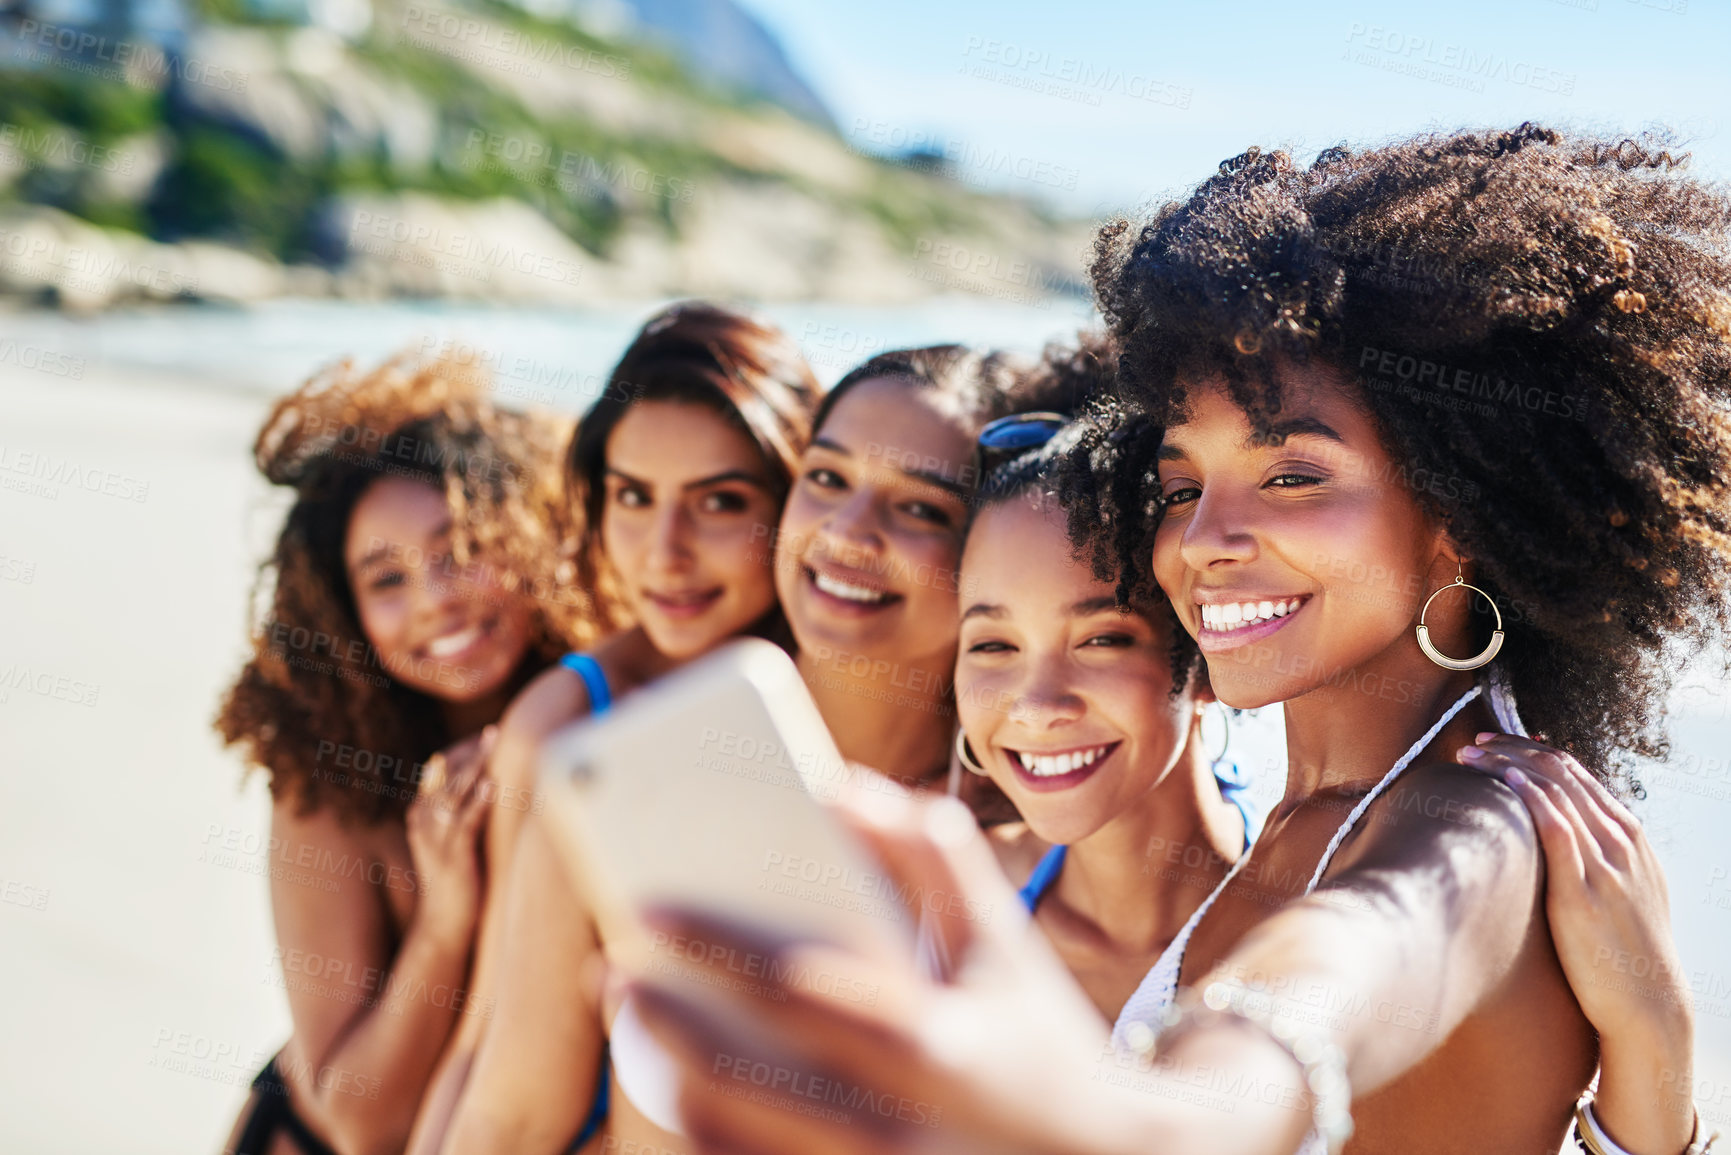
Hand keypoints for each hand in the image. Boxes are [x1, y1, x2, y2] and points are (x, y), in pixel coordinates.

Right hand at [407, 727, 495, 944]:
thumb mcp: (451, 837)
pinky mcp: (453, 856)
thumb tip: (482, 779)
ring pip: (454, 793)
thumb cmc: (455, 877)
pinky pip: (465, 823)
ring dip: (475, 768)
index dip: (461, 750)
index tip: (484, 734)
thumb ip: (459, 809)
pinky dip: (478, 802)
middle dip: (470, 753)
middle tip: (493, 732)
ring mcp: (436, 839)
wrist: (443, 922)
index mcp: (420, 813)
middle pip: (446, 777)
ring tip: (493, 746)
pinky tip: (492, 786)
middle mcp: (423, 822)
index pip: (438, 770)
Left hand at [625, 791, 1128, 1154]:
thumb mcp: (1003, 940)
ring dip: (668, 1084)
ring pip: (736, 1143)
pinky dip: (709, 1135)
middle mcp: (897, 1119)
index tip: (648, 907)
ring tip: (634, 1027)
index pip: (802, 987)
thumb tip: (842, 787)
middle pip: (748, 1076)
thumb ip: (933, 853)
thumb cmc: (1036, 1035)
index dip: (717, 947)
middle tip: (614, 974)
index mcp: (933, 1040)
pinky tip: (679, 1090)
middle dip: (665, 1022)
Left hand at [1457, 733, 1690, 1041]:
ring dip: (1509, 767)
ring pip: (1557, 793)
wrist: (1648, 1001)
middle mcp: (1619, 842)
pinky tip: (1507, 785)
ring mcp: (1605, 867)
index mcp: (1627, 834)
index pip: (1575, 771)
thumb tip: (1550, 830)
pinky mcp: (1584, 895)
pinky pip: (1560, 833)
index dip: (1529, 751)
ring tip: (1470, 759)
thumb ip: (1593, 853)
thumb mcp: (1622, 886)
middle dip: (1512, 750)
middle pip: (1562, 772)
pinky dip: (1534, 801)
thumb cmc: (1624, 946)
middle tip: (1472, 745)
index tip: (1491, 745)